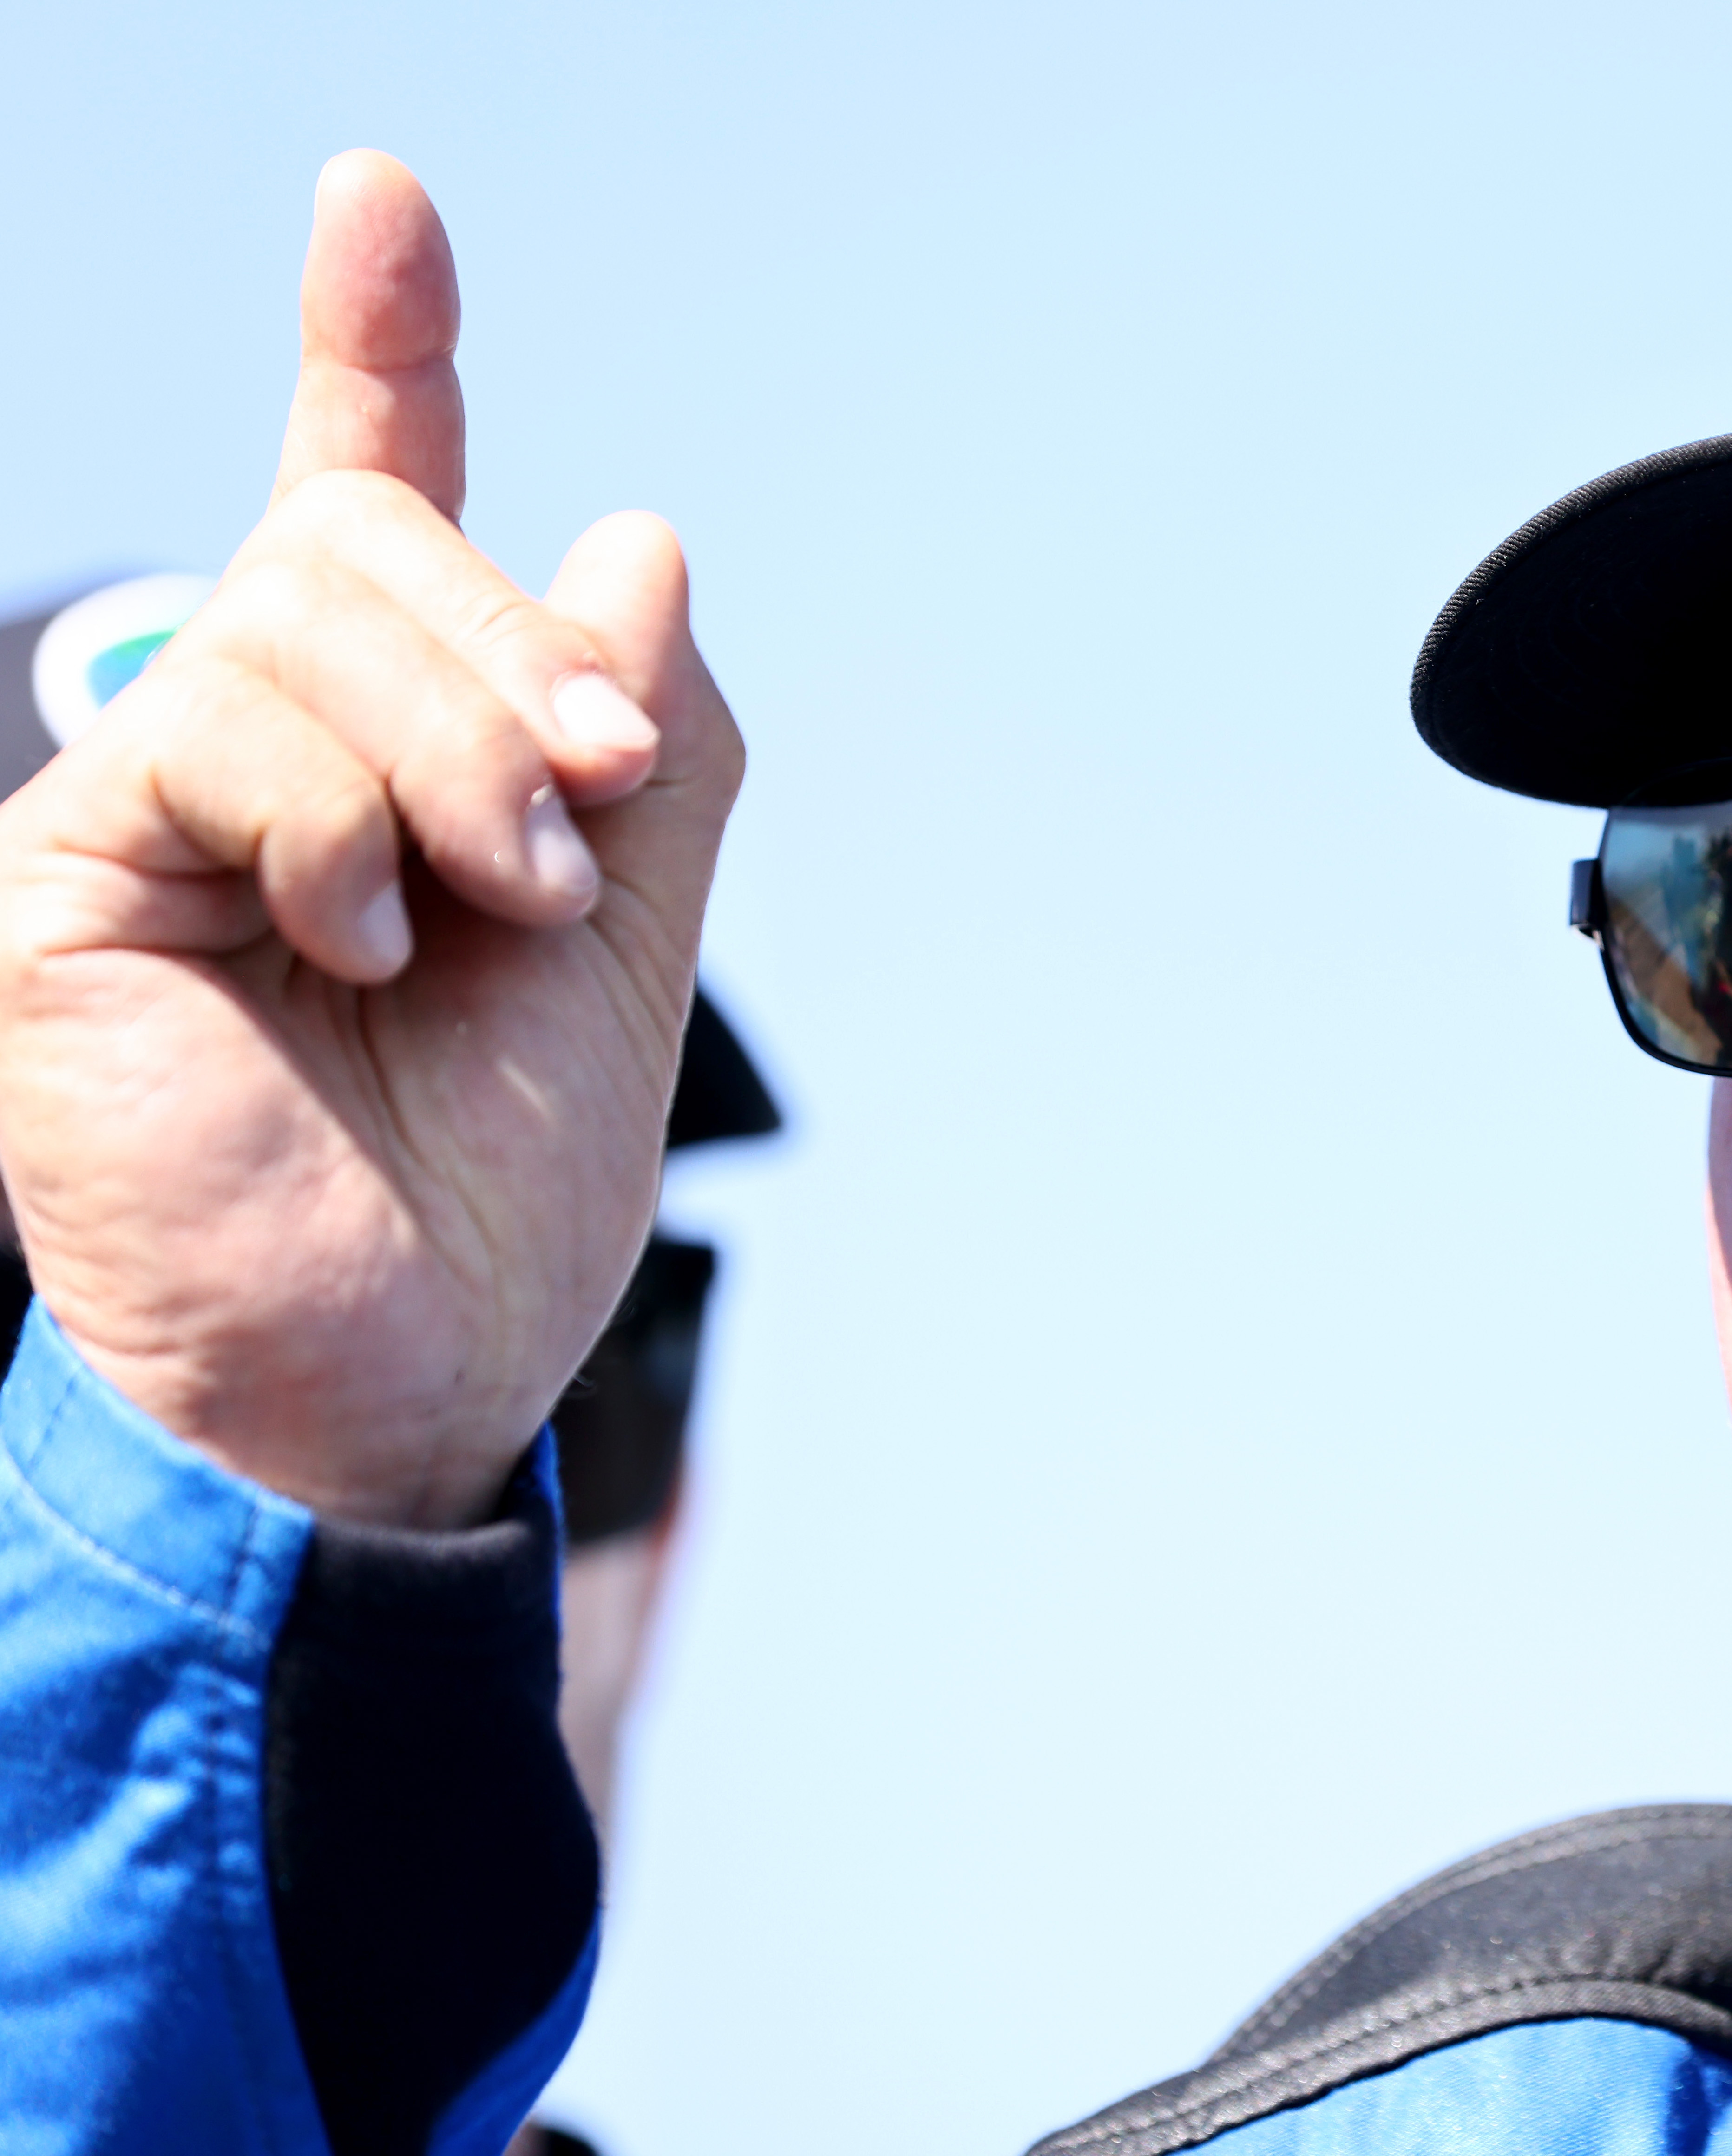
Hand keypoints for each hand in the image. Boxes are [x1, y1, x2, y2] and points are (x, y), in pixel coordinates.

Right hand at [0, 152, 743, 1527]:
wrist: (405, 1355)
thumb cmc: (505, 1182)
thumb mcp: (626, 937)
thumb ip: (637, 743)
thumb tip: (631, 530)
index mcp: (392, 756)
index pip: (367, 508)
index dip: (377, 351)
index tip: (384, 201)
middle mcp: (261, 748)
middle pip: (370, 537)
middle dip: (513, 651)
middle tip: (589, 798)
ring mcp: (152, 795)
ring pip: (303, 610)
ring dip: (452, 750)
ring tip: (492, 908)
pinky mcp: (71, 861)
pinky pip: (219, 725)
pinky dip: (339, 826)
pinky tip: (365, 945)